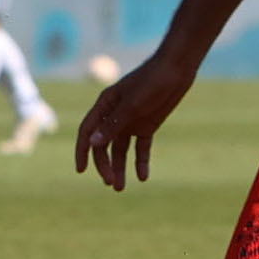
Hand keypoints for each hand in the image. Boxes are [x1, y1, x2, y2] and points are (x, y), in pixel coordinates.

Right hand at [70, 45, 196, 190]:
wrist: (177, 70)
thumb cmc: (151, 81)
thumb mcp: (132, 105)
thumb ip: (114, 124)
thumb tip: (93, 144)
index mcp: (105, 105)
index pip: (87, 131)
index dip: (82, 151)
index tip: (81, 170)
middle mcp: (115, 115)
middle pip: (104, 145)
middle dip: (105, 164)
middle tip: (111, 183)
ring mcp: (131, 121)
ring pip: (121, 149)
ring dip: (120, 167)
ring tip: (120, 187)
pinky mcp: (147, 125)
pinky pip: (140, 148)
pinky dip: (140, 161)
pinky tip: (142, 176)